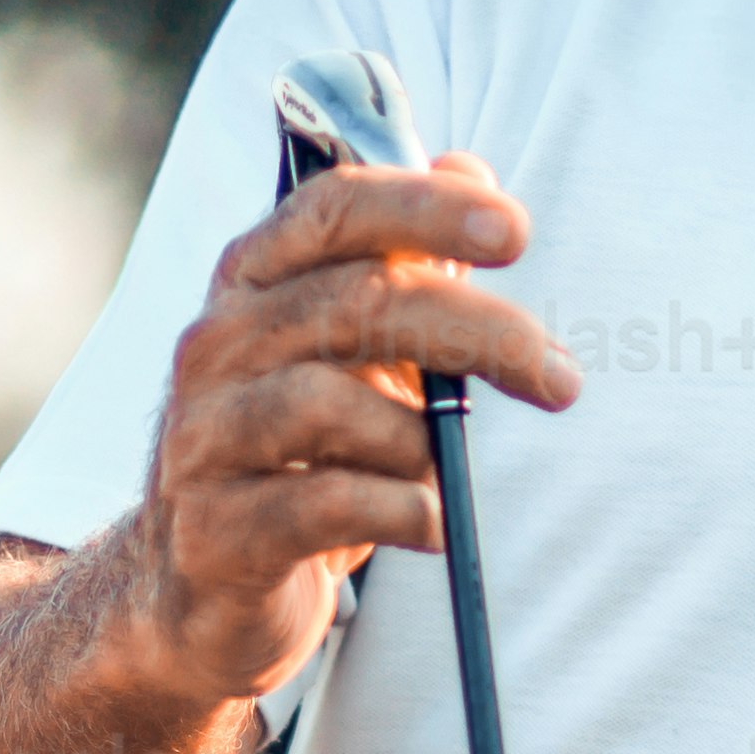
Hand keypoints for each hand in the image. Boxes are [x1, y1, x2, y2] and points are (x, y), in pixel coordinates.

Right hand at [110, 154, 576, 711]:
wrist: (195, 585)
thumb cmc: (296, 450)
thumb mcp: (349, 349)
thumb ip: (405, 261)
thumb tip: (469, 168)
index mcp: (253, 280)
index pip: (335, 208)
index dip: (426, 207)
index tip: (516, 234)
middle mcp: (216, 344)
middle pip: (358, 303)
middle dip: (479, 333)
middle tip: (559, 377)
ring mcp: (204, 436)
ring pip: (331, 404)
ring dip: (422, 439)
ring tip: (445, 471)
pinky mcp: (214, 529)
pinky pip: (324, 504)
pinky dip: (401, 510)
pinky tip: (431, 522)